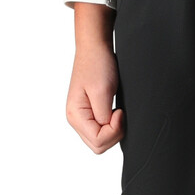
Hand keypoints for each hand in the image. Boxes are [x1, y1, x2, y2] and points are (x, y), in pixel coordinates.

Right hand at [67, 3, 123, 152]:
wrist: (95, 48)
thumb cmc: (98, 65)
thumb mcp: (103, 91)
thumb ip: (103, 116)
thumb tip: (108, 130)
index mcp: (75, 116)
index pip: (98, 141)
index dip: (114, 130)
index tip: (119, 111)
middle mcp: (76, 119)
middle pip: (98, 145)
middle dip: (114, 133)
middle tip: (119, 112)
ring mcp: (82, 117)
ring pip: (100, 140)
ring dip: (113, 130)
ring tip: (116, 110)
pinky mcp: (89, 113)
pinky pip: (101, 130)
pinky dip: (112, 125)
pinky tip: (114, 112)